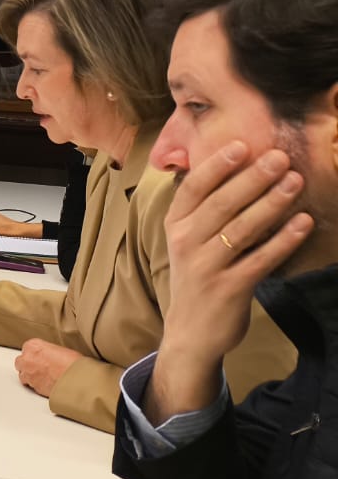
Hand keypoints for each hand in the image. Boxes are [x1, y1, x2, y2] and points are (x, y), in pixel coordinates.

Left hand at [14, 338, 79, 397]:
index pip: (27, 349)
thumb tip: (51, 357)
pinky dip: (36, 386)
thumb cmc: (71, 363)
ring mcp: (28, 373)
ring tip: (43, 378)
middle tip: (40, 368)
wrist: (75, 379)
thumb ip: (49, 352)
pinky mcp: (32, 386)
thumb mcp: (60, 350)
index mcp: (33, 345)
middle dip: (28, 365)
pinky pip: (30, 386)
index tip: (40, 358)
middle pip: (21, 362)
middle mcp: (27, 358)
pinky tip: (46, 385)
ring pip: (23, 375)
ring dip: (30, 376)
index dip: (34, 355)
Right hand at [149, 140, 311, 419]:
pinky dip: (283, 240)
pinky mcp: (229, 288)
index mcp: (175, 225)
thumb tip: (228, 170)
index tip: (242, 145)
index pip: (194, 188)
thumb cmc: (196, 278)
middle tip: (280, 158)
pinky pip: (261, 259)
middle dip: (253, 178)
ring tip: (295, 182)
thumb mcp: (188, 241)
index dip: (217, 166)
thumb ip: (203, 211)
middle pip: (222, 203)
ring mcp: (207, 266)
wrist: (190, 333)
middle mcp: (187, 242)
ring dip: (272, 203)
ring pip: (243, 228)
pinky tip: (303, 223)